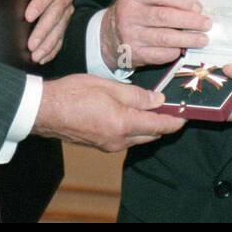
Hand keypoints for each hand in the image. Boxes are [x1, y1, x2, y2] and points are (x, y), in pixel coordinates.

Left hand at [24, 0, 74, 64]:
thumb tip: (0, 3)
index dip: (38, 4)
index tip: (28, 17)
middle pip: (55, 13)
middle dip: (42, 31)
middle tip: (31, 44)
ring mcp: (66, 8)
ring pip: (59, 28)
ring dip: (47, 44)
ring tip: (35, 55)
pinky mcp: (65, 22)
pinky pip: (61, 38)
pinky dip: (51, 49)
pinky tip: (43, 57)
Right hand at [33, 74, 185, 151]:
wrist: (44, 110)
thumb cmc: (72, 94)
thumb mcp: (108, 86)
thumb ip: (136, 95)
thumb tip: (157, 99)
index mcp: (123, 124)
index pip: (159, 126)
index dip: (175, 120)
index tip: (186, 114)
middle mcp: (119, 140)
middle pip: (152, 134)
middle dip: (164, 123)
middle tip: (171, 107)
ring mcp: (109, 145)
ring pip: (139, 137)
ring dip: (149, 126)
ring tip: (153, 108)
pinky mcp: (101, 145)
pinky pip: (126, 139)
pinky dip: (135, 128)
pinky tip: (132, 114)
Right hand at [100, 0, 211, 70]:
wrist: (109, 36)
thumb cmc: (135, 13)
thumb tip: (195, 7)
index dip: (182, 0)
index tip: (198, 6)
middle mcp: (129, 15)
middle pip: (165, 17)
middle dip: (190, 21)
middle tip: (206, 23)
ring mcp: (131, 36)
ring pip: (165, 38)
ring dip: (188, 39)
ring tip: (203, 39)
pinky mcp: (135, 54)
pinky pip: (161, 54)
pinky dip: (175, 51)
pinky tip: (183, 48)